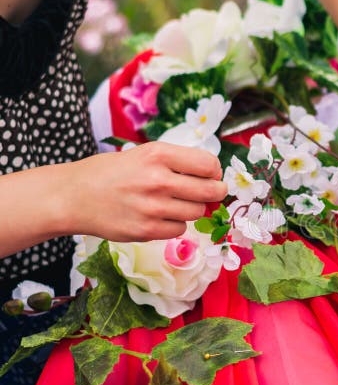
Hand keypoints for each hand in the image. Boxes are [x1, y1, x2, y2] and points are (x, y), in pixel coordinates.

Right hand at [62, 142, 227, 240]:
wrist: (73, 196)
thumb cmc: (112, 172)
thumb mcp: (144, 154)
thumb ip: (177, 162)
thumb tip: (214, 176)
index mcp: (158, 155)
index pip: (209, 165)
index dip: (214, 171)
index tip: (211, 175)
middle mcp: (158, 180)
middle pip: (210, 191)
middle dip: (216, 192)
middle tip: (213, 192)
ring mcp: (153, 208)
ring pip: (197, 212)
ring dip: (191, 208)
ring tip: (174, 202)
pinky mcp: (147, 230)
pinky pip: (179, 229)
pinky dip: (174, 224)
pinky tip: (158, 216)